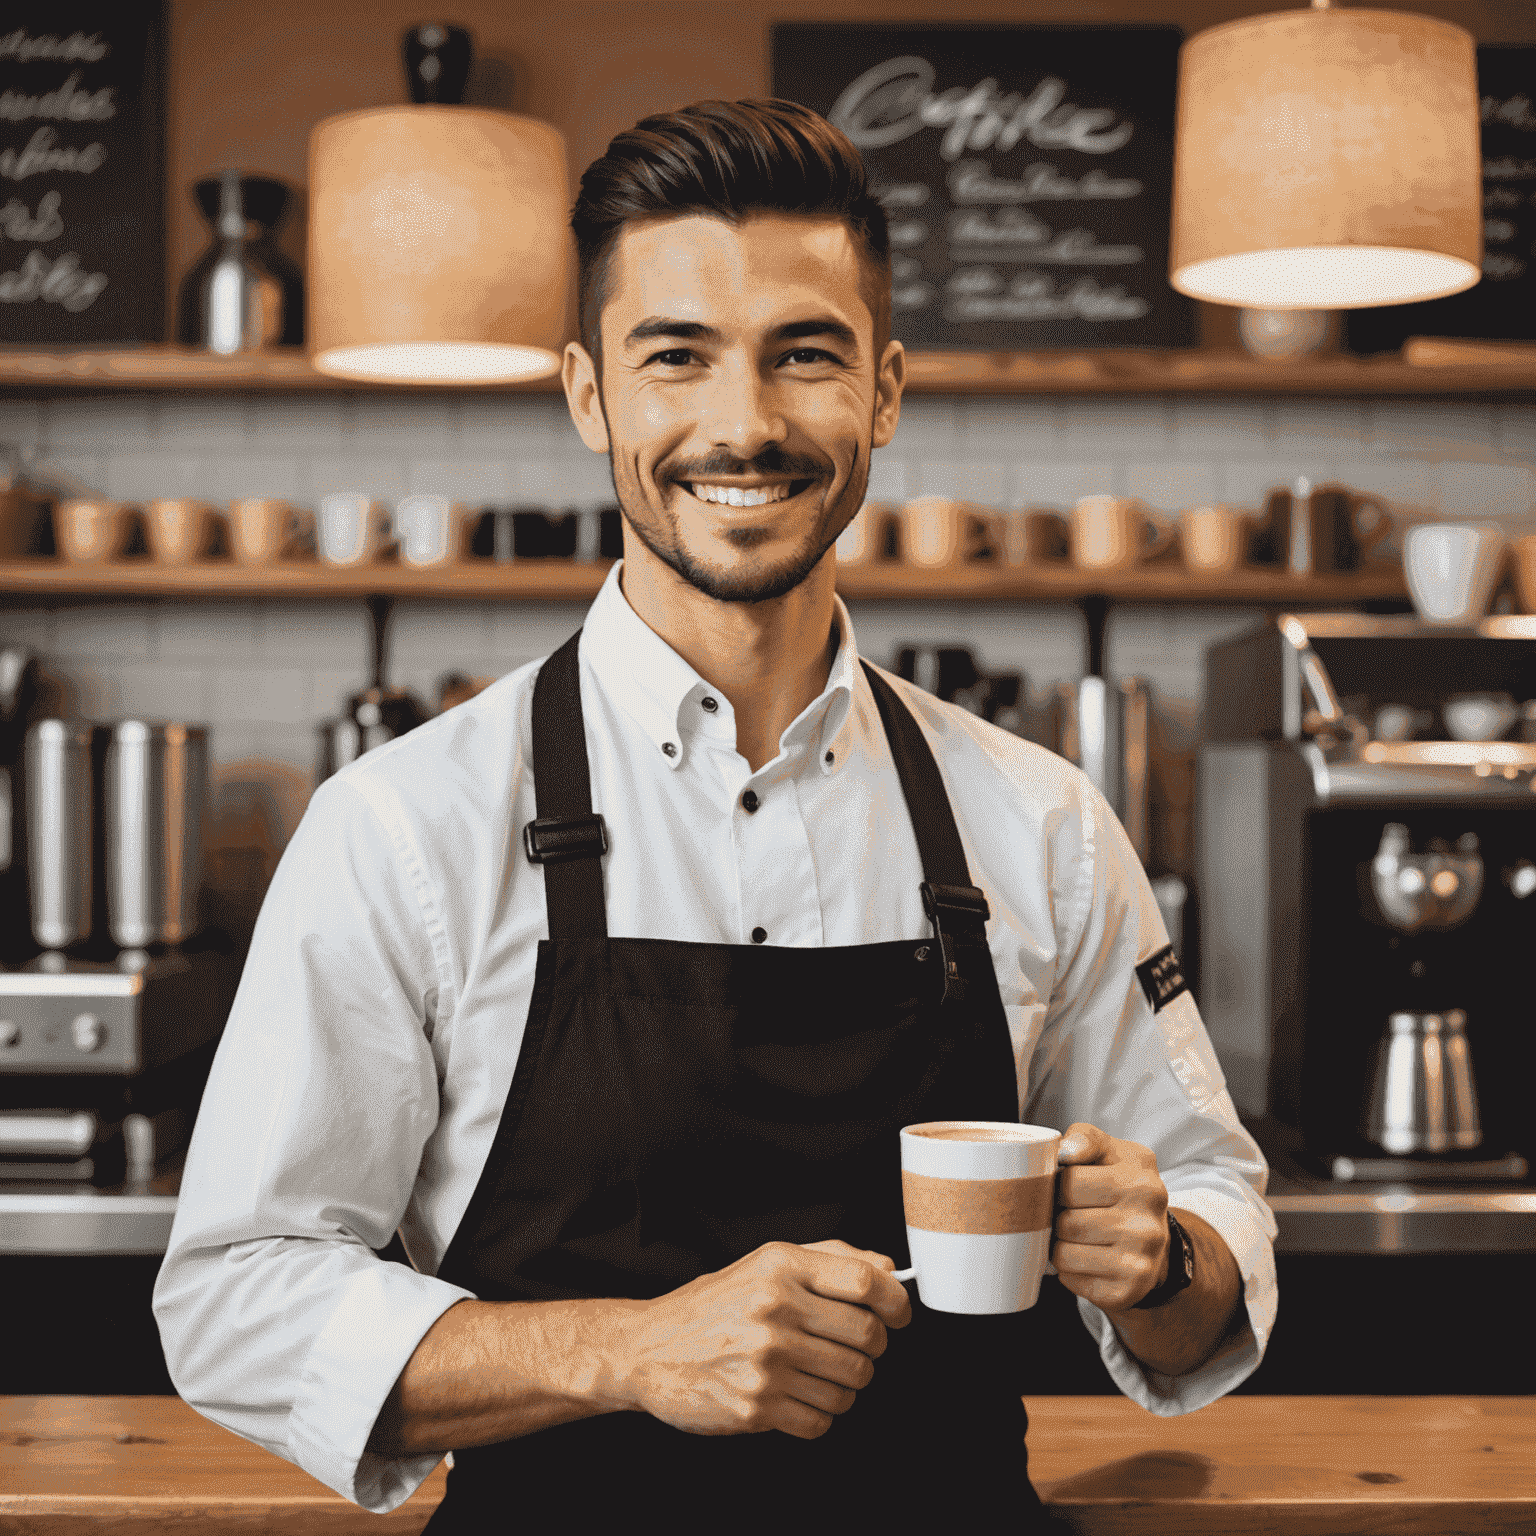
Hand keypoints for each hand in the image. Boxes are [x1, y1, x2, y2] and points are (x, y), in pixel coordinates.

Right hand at [611, 1239, 910, 1440]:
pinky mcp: (755, 1407)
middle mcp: (774, 1311)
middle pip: (867, 1337)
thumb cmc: (715, 1303)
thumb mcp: (767, 1263)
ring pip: (851, 1383)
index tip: (898, 1314)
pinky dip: (820, 1413)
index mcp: (780, 1268)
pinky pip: (822, 1419)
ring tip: (821, 1371)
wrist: (650, 1349)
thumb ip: (830, 1257)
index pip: (864, 1281)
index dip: (895, 1301)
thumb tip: (887, 1268)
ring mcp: (765, 1362)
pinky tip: (798, 1395)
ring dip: (848, 1383)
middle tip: (856, 1347)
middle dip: (874, 1347)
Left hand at [1051, 1123, 1170, 1314]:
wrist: (1153, 1240)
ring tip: (1073, 1235)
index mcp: (1142, 1181)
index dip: (1058, 1184)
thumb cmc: (1121, 1188)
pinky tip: (1084, 1257)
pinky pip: (1071, 1280)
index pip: (1070, 1182)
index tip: (1065, 1185)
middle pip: (1066, 1221)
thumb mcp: (1110, 1152)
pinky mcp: (1127, 1292)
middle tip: (1066, 1213)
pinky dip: (1068, 1269)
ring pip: (1063, 1253)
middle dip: (1056, 1216)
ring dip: (1058, 1244)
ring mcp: (1140, 1261)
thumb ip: (1085, 1138)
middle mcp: (1147, 1224)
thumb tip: (1065, 1151)